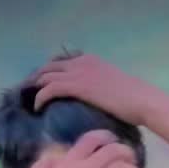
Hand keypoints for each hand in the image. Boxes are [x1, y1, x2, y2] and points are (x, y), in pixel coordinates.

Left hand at [31, 52, 154, 124]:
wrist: (140, 100)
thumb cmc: (132, 99)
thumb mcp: (111, 86)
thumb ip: (98, 87)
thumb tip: (93, 100)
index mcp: (89, 59)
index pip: (60, 61)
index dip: (47, 72)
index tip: (41, 84)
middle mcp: (81, 61)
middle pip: (48, 66)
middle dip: (36, 78)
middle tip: (28, 94)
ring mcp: (78, 72)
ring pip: (46, 75)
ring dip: (34, 88)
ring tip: (28, 102)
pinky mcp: (77, 85)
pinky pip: (50, 88)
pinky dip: (40, 97)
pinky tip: (37, 107)